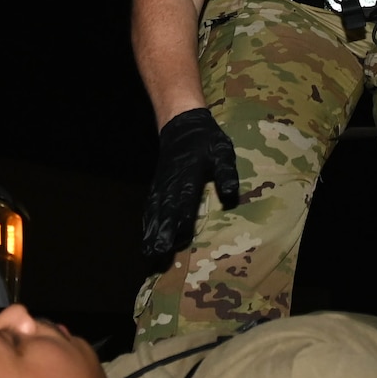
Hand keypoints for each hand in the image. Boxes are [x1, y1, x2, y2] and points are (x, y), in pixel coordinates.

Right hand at [141, 107, 240, 259]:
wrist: (182, 122)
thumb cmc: (206, 140)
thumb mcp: (222, 151)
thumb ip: (226, 172)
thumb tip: (231, 193)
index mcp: (189, 175)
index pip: (183, 200)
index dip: (179, 220)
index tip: (175, 240)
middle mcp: (172, 181)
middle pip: (165, 209)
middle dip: (161, 232)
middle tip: (156, 254)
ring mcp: (162, 183)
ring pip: (155, 209)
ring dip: (151, 230)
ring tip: (148, 252)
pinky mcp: (158, 184)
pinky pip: (151, 204)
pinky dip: (148, 220)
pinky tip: (145, 234)